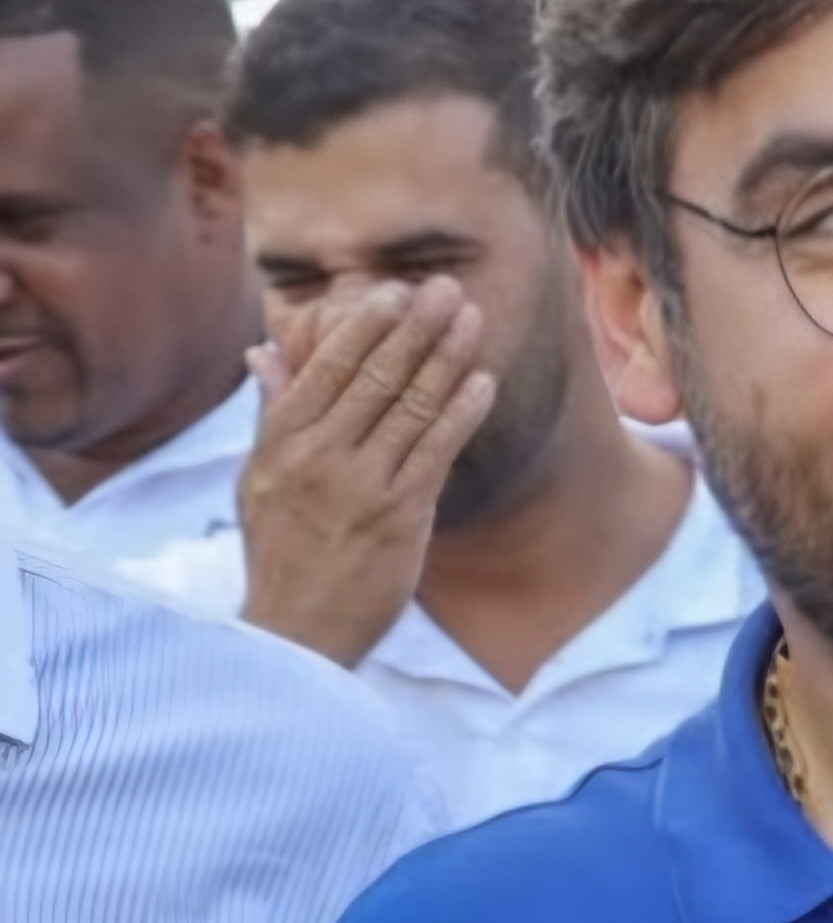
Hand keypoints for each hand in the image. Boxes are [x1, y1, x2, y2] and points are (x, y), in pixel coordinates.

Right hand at [238, 278, 494, 666]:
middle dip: (415, 328)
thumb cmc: (279, 552)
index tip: (394, 291)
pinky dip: (461, 414)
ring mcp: (361, 486)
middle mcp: (319, 457)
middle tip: (446, 288)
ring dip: (447, 358)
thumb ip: (272, 414)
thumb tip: (264, 353)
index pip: (326, 368)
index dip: (364, 326)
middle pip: (375, 378)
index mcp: (281, 442)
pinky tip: (483, 383)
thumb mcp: (258, 480)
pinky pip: (436, 453)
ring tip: (473, 320)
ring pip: (411, 408)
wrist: (296, 635)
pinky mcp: (400, 517)